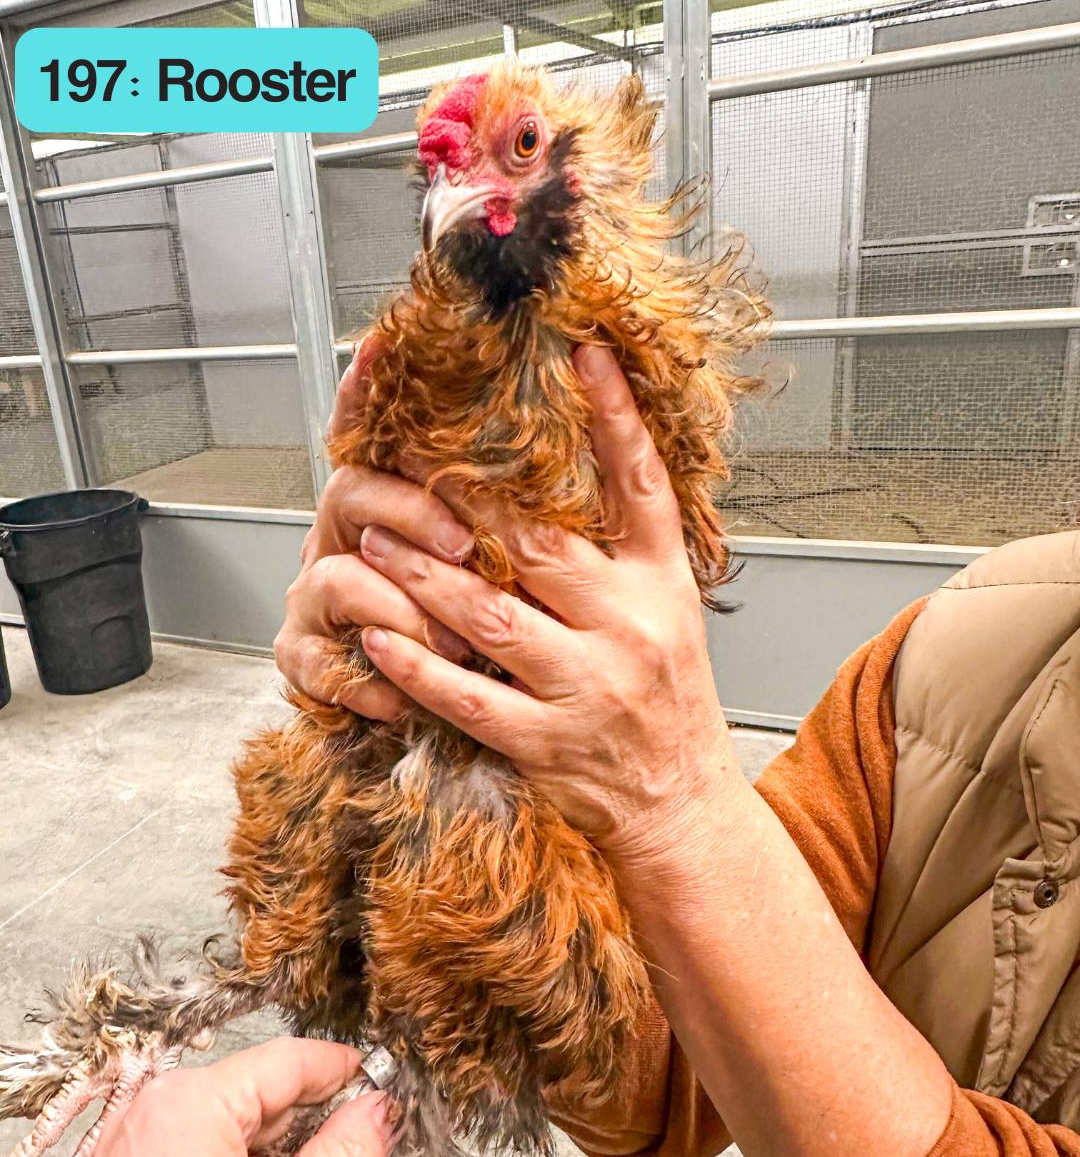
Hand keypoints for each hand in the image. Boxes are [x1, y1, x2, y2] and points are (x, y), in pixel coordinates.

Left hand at [30, 1038, 398, 1156]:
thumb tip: (379, 1110)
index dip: (346, 1073)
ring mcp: (133, 1138)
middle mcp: (155, 1106)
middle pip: (262, 1092)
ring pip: (233, 1124)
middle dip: (308, 1130)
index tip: (384, 1090)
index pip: (291, 1059)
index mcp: (191, 1105)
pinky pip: (198, 1148)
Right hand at [274, 336, 473, 718]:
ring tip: (450, 641)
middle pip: (356, 493)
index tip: (380, 347)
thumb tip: (561, 435)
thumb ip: (505, 510)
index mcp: (387, 502)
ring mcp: (314, 596)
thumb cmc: (465, 625)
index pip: (370, 435)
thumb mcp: (494, 561)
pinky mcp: (302, 655)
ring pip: (341, 579)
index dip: (365, 392)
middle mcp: (343, 538)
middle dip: (411, 514)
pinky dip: (368, 682)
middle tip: (462, 541)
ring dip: (401, 610)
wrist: (413, 706)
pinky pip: (323, 662)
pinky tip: (402, 697)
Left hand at [354, 344, 740, 867]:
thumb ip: (628, 550)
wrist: (682, 802)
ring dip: (424, 575)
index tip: (583, 354)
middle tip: (409, 455)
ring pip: (491, 618)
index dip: (616, 417)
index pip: (643, 486)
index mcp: (662, 585)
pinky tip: (380, 636)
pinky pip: (468, 698)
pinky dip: (417, 667)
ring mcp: (587, 688)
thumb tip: (579, 474)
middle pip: (542, 545)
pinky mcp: (547, 742)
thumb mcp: (671, 611)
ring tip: (375, 539)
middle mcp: (630, 628)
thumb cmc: (668, 700)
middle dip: (467, 500)